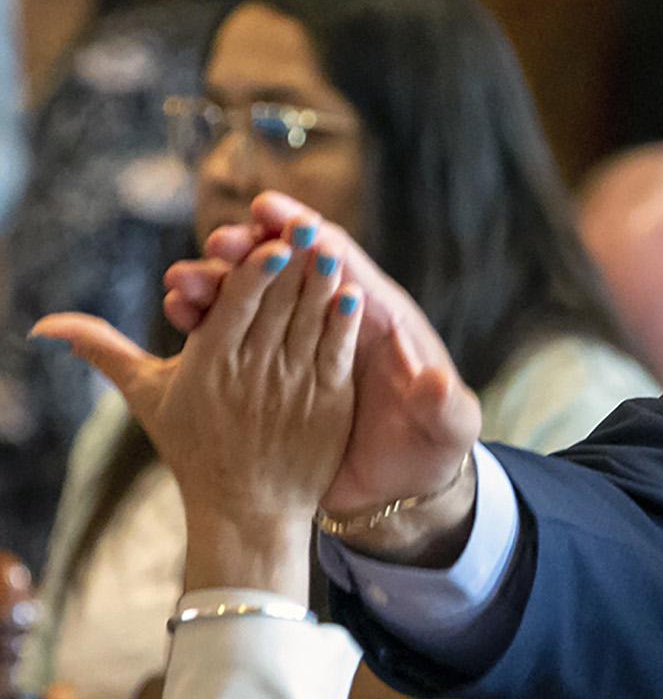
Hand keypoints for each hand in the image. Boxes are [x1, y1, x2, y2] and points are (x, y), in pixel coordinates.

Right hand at [34, 228, 360, 592]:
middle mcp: (251, 373)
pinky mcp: (326, 405)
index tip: (270, 243)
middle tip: (308, 227)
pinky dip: (344, 324)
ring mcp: (292, 388)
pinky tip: (352, 294)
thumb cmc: (194, 447)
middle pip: (276, 306)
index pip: (235, 307)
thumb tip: (46, 325)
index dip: (255, 273)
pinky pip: (335, 354)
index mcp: (208, 365)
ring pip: (309, 323)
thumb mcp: (148, 396)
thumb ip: (104, 351)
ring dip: (322, 285)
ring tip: (330, 251)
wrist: (247, 510)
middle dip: (294, 263)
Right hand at [165, 193, 481, 562]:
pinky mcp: (277, 376)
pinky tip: (178, 312)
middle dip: (252, 250)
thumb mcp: (448, 428)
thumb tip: (433, 382)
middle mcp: (339, 321)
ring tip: (182, 281)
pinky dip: (207, 322)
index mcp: (382, 317)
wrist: (403, 488)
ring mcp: (303, 348)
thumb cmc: (433, 444)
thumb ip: (445, 405)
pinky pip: (236, 341)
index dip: (308, 232)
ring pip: (253, 301)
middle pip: (289, 270)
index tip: (269, 210)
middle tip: (217, 243)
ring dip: (218, 283)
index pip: (343, 258)